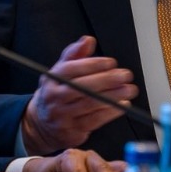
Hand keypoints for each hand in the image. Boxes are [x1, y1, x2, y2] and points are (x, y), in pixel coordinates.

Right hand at [20, 36, 138, 155]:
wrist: (42, 125)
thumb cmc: (56, 94)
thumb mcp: (60, 72)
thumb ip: (75, 55)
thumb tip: (88, 40)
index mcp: (51, 80)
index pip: (71, 69)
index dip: (93, 65)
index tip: (111, 63)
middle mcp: (54, 98)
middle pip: (82, 87)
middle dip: (106, 80)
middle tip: (125, 76)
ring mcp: (62, 116)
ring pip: (90, 104)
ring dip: (113, 96)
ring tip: (129, 89)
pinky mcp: (72, 131)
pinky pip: (94, 120)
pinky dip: (110, 112)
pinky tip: (122, 105)